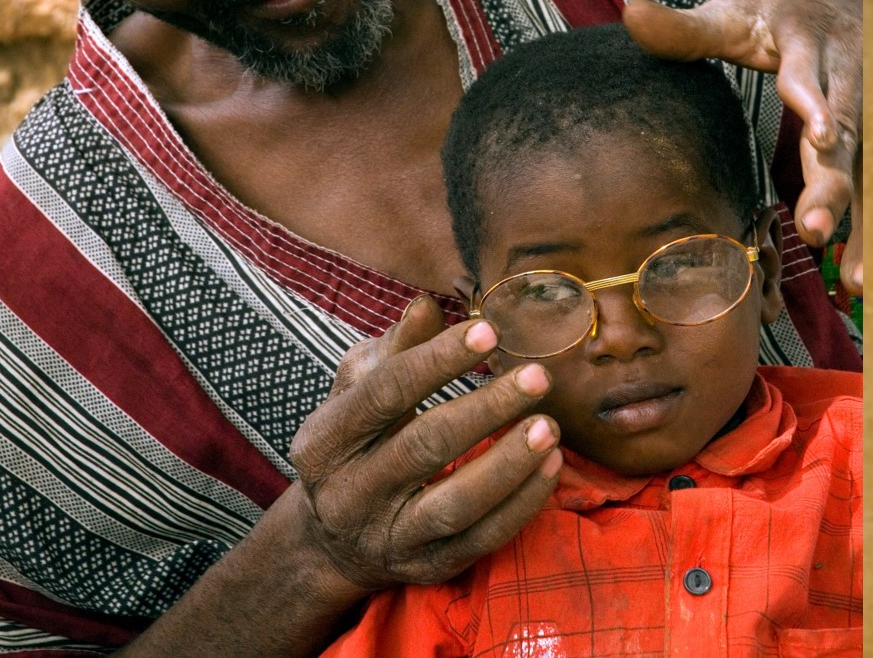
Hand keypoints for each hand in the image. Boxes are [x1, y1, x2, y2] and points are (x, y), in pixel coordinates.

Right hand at [285, 298, 563, 592]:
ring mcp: (389, 537)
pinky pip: (482, 539)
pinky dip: (521, 503)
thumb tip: (426, 306)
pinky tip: (548, 466)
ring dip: (509, 463)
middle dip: (486, 408)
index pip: (384, 394)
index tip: (488, 332)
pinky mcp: (427, 568)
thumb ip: (390, 353)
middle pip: (423, 446)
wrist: (335, 540)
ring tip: (549, 425)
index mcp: (323, 442)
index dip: (437, 361)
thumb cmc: (354, 446)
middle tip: (537, 376)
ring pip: (455, 503)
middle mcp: (348, 494)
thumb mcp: (355, 396)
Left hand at [622, 0, 863, 297]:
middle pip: (849, 138)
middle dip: (834, 185)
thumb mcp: (738, 17)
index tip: (820, 133)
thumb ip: (688, 28)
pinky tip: (861, 281)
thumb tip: (631, 13)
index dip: (816, 103)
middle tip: (814, 230)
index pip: (810, 77)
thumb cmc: (783, 23)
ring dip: (866, 227)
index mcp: (810, 50)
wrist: (862, 11)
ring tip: (854, 279)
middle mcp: (851, 87)